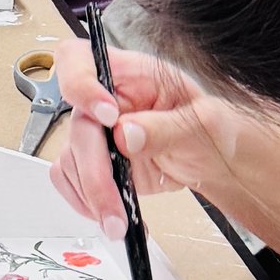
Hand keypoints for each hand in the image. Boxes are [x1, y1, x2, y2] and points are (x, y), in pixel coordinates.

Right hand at [50, 34, 252, 224]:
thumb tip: (126, 133)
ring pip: (70, 158)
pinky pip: (70, 179)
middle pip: (77, 124)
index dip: (82, 84)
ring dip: (92, 196)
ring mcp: (94, 131)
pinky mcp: (91, 160)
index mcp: (128, 74)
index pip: (80, 59)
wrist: (210, 158)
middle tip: (115, 207)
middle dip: (95, 172)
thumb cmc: (207, 128)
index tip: (107, 117)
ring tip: (120, 221)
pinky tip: (113, 213)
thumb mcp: (201, 122)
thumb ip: (165, 127)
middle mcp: (102, 99)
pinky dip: (87, 202)